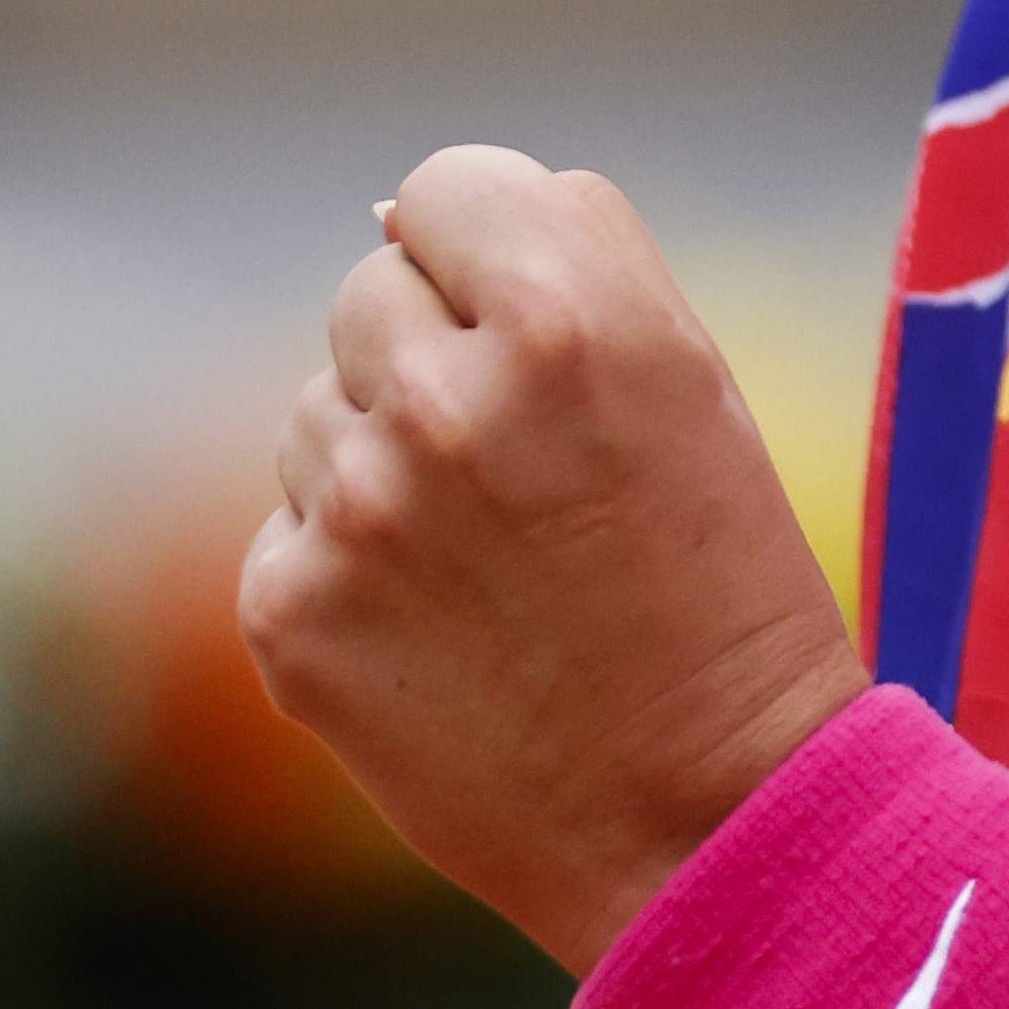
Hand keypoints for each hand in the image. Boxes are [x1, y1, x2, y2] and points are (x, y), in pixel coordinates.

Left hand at [235, 143, 872, 972]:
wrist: (704, 823)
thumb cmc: (718, 587)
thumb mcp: (691, 384)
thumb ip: (561, 266)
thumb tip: (389, 216)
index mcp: (574, 317)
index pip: (444, 185)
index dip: (488, 250)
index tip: (528, 324)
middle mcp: (450, 398)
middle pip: (370, 291)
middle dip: (433, 355)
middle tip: (524, 469)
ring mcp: (357, 510)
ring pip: (320, 409)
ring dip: (385, 460)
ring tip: (494, 561)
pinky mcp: (291, 613)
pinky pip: (290, 527)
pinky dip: (350, 568)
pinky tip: (442, 631)